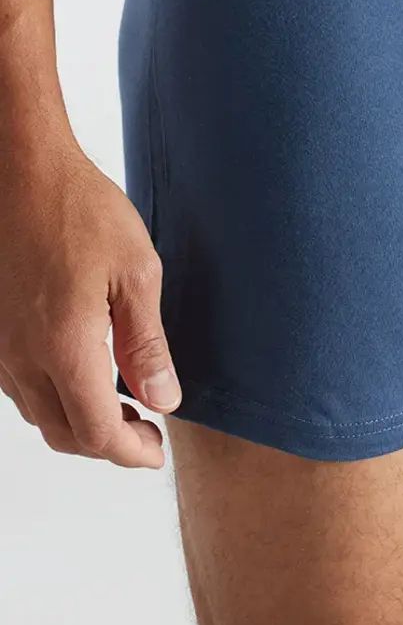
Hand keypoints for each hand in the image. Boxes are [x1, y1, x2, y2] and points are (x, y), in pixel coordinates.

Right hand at [0, 138, 180, 465]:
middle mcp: (22, 358)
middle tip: (147, 430)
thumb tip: (163, 399)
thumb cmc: (81, 210)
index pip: (97, 433)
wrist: (21, 171)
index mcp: (64, 348)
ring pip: (38, 413)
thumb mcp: (136, 272)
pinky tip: (81, 370)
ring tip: (122, 401)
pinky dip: (53, 395)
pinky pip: (19, 385)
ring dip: (79, 421)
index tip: (157, 450)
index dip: (131, 452)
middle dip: (108, 444)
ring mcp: (0, 346)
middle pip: (64, 434)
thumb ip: (147, 344)